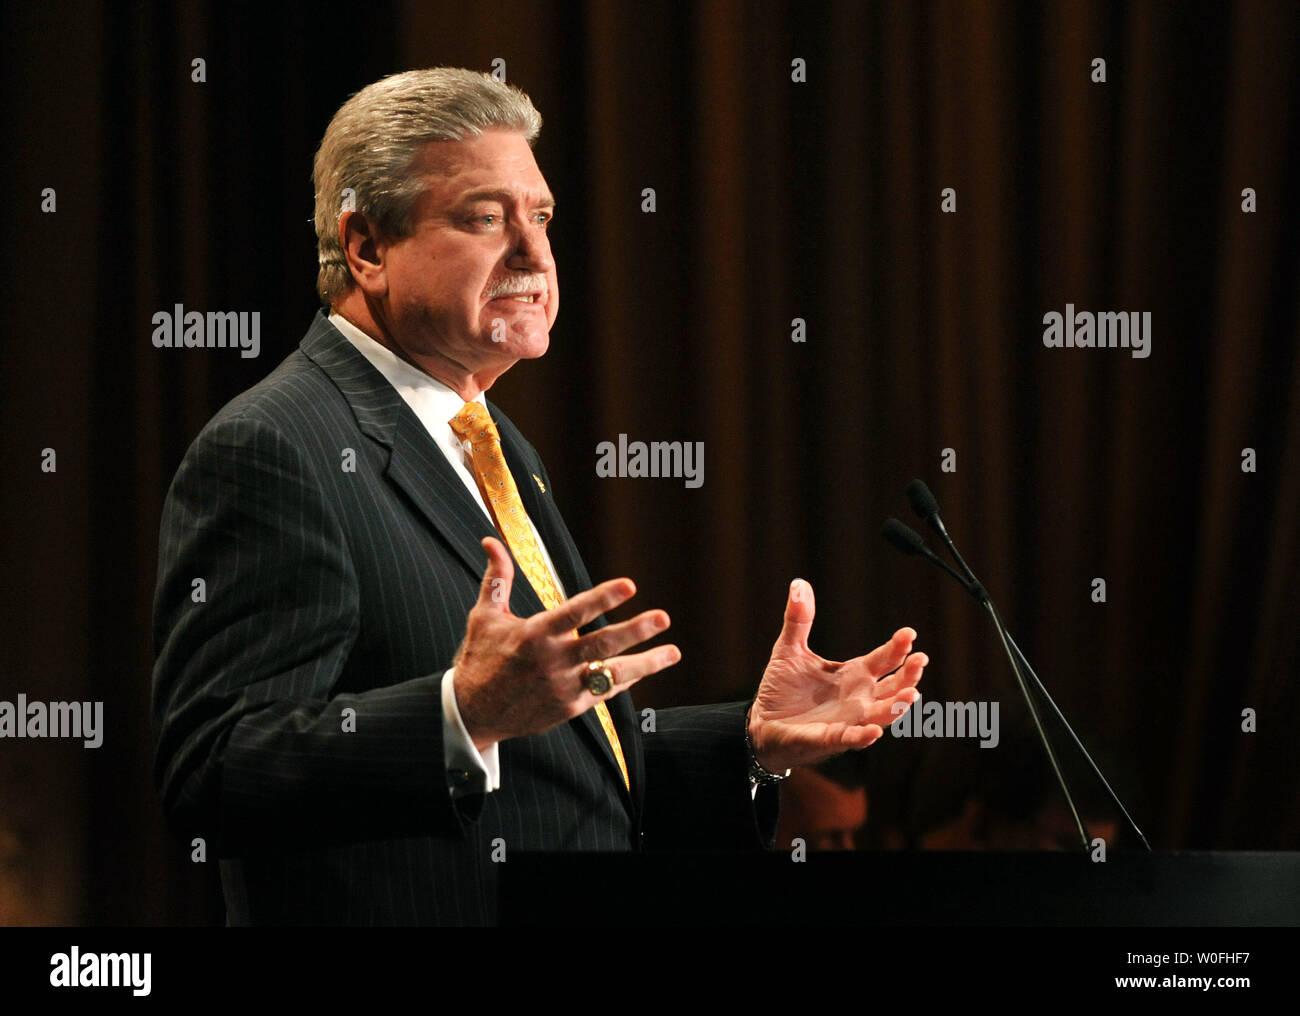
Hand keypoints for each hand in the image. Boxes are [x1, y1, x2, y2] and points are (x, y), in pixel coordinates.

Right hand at [453, 537, 681, 749]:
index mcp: (534, 634)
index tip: (630, 584)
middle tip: (663, 617)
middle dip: (635, 630)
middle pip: (601, 644)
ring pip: (611, 674)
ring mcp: (563, 687)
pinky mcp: (569, 708)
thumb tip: (491, 540)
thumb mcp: (484, 616)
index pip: (574, 611)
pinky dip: (625, 679)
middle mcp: (552, 661)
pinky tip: (646, 667)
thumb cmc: (480, 658)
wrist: (472, 714)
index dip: (603, 597)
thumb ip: (497, 578)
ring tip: (673, 652)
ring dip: (646, 663)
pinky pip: (604, 692)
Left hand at [749, 578, 927, 771]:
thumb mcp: (789, 649)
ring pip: (880, 715)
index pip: (883, 659)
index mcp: (853, 675)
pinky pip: (850, 738)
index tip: (909, 633)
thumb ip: (798, 620)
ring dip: (895, 707)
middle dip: (909, 675)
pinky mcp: (828, 739)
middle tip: (921, 660)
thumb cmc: (781, 689)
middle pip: (892, 687)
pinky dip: (863, 736)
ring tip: (911, 695)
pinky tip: (874, 731)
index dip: (897, 647)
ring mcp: (847, 720)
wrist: (761, 723)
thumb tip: (798, 584)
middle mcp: (858, 698)